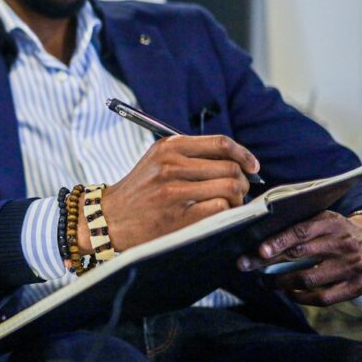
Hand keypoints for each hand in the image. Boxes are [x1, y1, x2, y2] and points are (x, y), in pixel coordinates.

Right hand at [94, 135, 257, 251]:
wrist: (110, 218)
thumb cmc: (141, 190)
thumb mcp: (158, 160)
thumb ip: (191, 155)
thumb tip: (237, 160)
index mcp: (169, 147)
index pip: (221, 144)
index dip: (244, 155)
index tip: (252, 167)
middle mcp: (171, 165)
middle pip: (230, 167)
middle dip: (242, 181)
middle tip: (238, 191)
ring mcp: (174, 191)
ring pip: (229, 187)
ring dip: (237, 198)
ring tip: (228, 204)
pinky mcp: (178, 216)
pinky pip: (220, 208)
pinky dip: (226, 212)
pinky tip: (217, 215)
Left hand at [237, 212, 361, 305]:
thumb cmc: (342, 232)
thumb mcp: (328, 219)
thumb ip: (303, 224)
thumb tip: (263, 232)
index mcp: (332, 223)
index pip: (301, 232)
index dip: (279, 241)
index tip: (259, 250)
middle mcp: (342, 245)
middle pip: (298, 255)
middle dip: (266, 261)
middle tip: (243, 264)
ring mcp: (350, 267)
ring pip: (308, 279)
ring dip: (280, 282)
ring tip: (263, 282)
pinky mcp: (357, 286)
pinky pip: (323, 298)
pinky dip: (302, 298)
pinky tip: (288, 293)